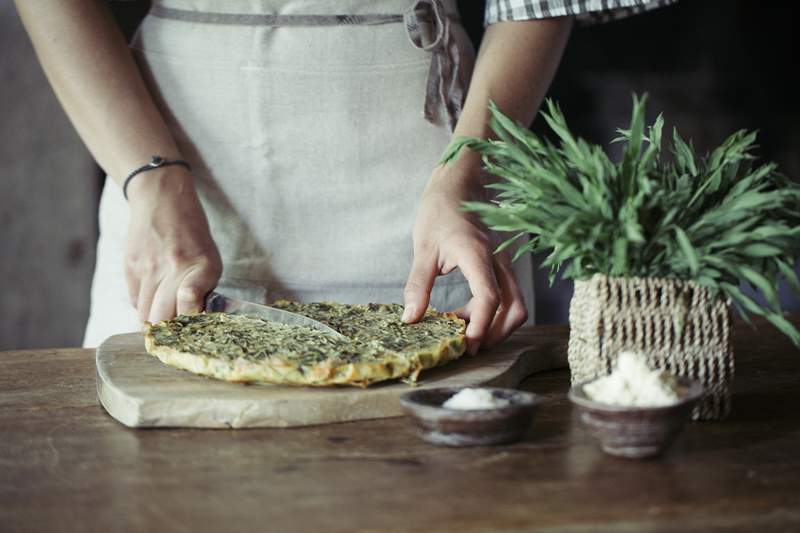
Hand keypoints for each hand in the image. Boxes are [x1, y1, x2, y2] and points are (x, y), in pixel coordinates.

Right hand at [124, 166, 221, 323]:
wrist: (161, 199)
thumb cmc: (192, 234)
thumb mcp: (210, 258)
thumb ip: (203, 289)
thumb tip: (194, 321)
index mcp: (201, 266)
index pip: (189, 304)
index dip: (190, 322)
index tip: (192, 327)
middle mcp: (173, 268)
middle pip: (161, 319)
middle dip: (168, 332)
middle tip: (175, 333)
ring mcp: (148, 268)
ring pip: (144, 315)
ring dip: (154, 320)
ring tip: (164, 315)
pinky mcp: (129, 267)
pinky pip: (135, 301)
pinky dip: (143, 305)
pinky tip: (152, 295)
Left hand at [402, 156, 527, 355]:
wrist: (460, 183)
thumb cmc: (440, 210)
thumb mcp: (423, 247)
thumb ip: (418, 285)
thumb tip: (411, 319)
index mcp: (478, 254)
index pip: (489, 298)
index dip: (481, 326)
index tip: (466, 345)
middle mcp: (499, 260)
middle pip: (514, 308)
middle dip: (495, 334)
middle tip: (466, 347)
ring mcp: (504, 263)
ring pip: (514, 304)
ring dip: (494, 324)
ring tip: (462, 331)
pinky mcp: (501, 265)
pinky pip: (507, 295)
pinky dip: (491, 312)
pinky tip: (464, 314)